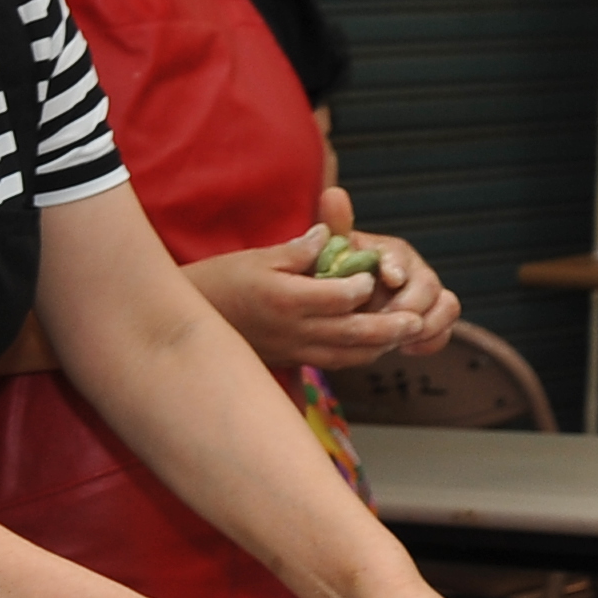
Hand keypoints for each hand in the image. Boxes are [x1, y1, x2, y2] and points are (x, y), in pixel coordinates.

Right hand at [188, 192, 454, 368]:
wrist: (180, 323)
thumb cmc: (218, 281)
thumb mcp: (256, 256)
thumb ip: (299, 248)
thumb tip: (329, 235)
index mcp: (287, 299)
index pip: (341, 296)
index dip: (363, 286)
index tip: (374, 274)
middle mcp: (293, 330)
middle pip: (354, 334)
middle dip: (390, 328)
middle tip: (416, 321)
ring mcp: (292, 350)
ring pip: (347, 354)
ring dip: (378, 346)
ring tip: (402, 335)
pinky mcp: (289, 360)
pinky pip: (331, 362)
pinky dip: (356, 355)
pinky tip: (370, 345)